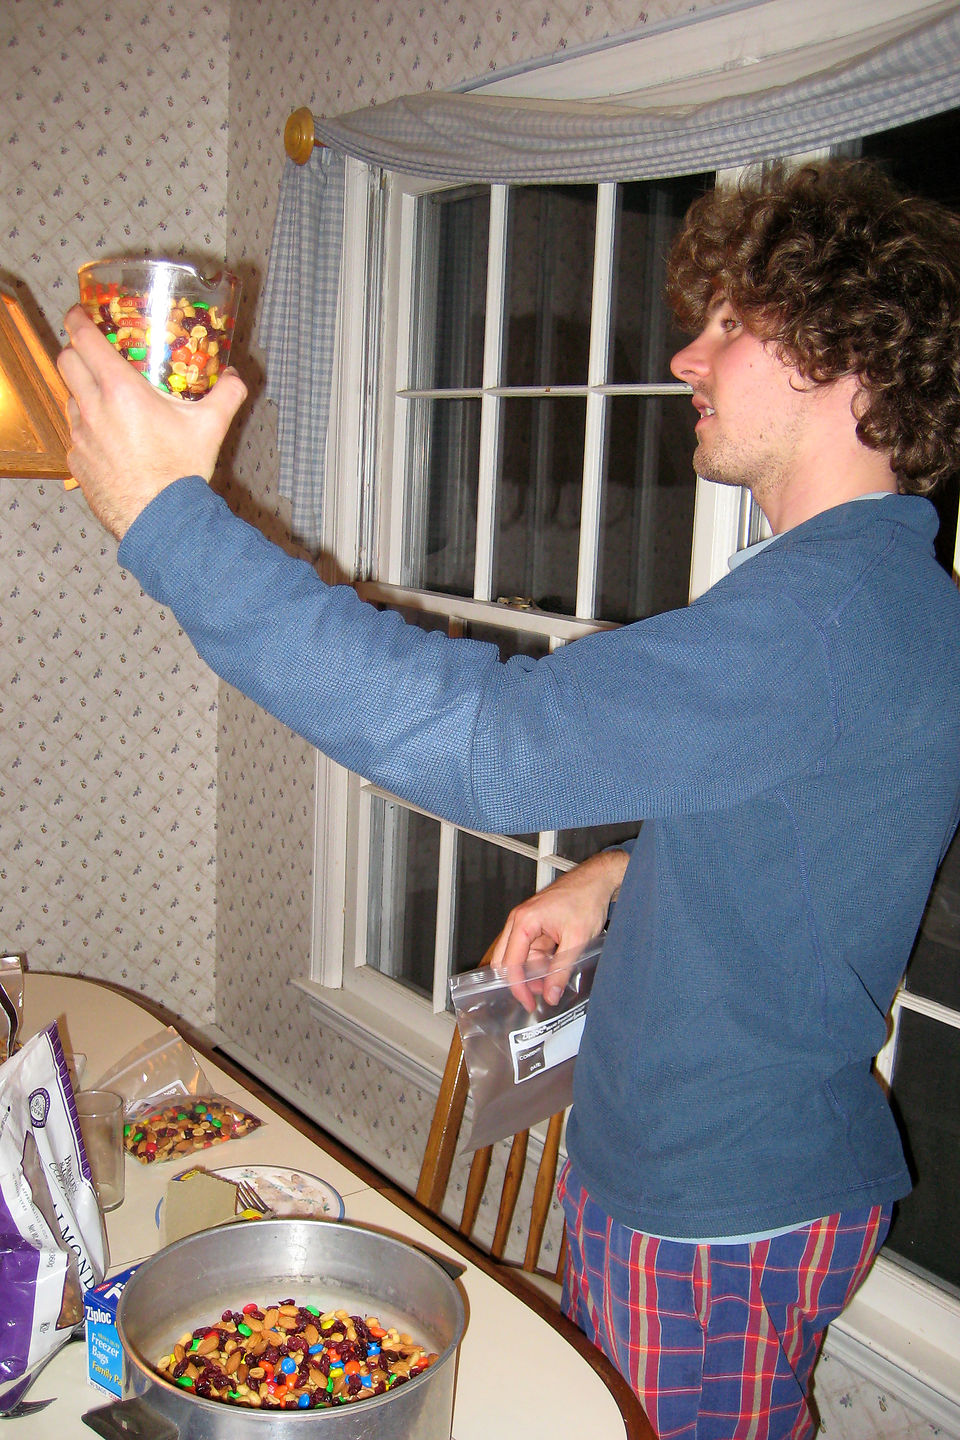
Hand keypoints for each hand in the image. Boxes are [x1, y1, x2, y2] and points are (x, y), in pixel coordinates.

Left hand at [57, 305, 247, 539]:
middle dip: (76, 350)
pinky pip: (75, 434)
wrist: (160, 520)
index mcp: (120, 391)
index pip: (83, 339)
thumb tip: (236, 378)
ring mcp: (80, 436)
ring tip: (107, 402)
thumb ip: (226, 396)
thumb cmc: (180, 472)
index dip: (78, 319)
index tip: (81, 314)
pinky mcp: (77, 461)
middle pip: (66, 361)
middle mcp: (93, 408)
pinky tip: (110, 440)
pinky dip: (88, 429)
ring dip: (82, 392)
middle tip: (94, 353)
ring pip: (69, 398)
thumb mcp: (210, 428)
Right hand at [489, 848, 628, 1011]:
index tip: (529, 1003)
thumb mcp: (576, 940)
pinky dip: (541, 963)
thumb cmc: (586, 898)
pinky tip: (555, 971)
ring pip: (520, 957)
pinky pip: (532, 950)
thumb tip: (551, 994)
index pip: (510, 963)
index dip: (518, 987)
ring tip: (553, 985)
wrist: (598, 880)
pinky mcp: (537, 925)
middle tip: (537, 998)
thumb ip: (561, 970)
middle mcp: (520, 920)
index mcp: (524, 921)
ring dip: (533, 972)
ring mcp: (528, 923)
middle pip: (506, 960)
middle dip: (521, 981)